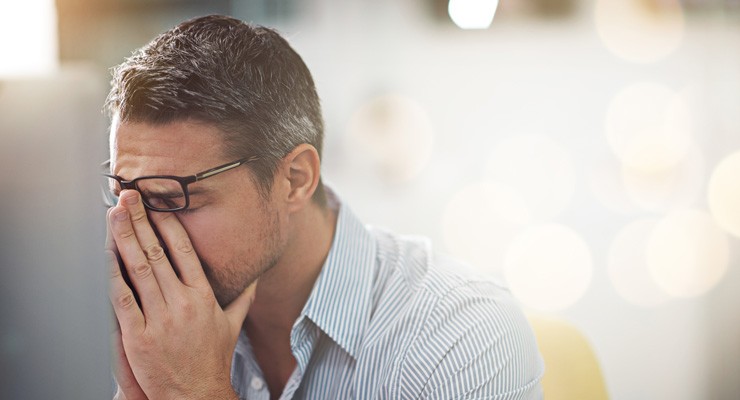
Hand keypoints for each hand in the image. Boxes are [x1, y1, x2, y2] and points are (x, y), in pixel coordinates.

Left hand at [107, 190, 255, 399]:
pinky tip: (106, 254)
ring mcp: (160, 319)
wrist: (195, 396)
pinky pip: (122, 298)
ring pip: (139, 269)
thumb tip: (255, 278)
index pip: (185, 251)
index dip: (168, 224)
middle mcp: (183, 303)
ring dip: (124, 238)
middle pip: (158, 253)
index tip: (157, 204)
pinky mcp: (138, 336)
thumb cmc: (212, 360)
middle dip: (141, 221)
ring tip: (114, 213)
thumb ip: (243, 298)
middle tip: (129, 197)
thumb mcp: (232, 325)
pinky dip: (112, 273)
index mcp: (204, 296)